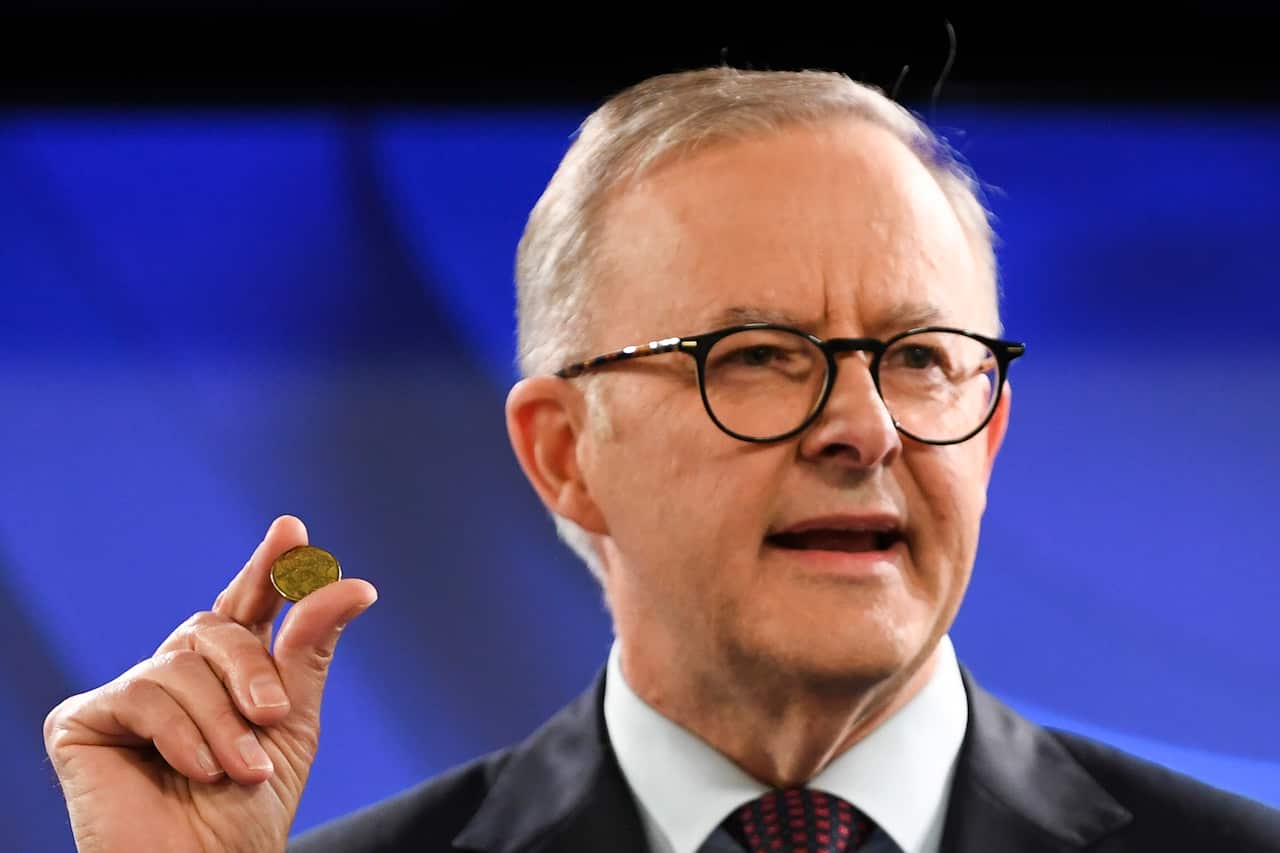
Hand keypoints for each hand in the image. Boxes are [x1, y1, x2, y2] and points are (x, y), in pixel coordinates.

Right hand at [44, 515, 377, 852]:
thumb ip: (309, 649)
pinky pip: (141, 693)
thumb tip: (352, 583)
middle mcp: (176, 671)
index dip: (268, 567)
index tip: (292, 531)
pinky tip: (193, 771)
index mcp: (228, 670)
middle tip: (274, 719)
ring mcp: (128, 695)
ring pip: (182, 662)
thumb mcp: (293, 722)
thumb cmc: (246, 811)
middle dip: (253, 670)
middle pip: (219, 627)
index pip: (248, 604)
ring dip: (223, 723)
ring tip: (238, 771)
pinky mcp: (83, 721)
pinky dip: (180, 734)